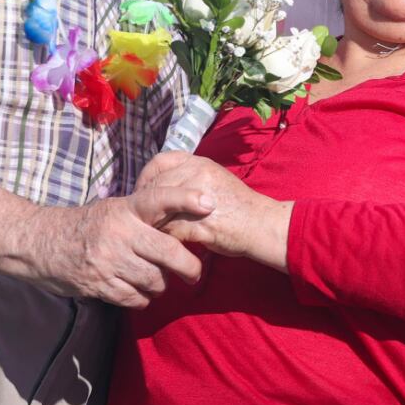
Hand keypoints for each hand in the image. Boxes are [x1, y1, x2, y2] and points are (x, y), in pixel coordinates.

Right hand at [8, 184, 213, 307]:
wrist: (40, 243)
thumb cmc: (85, 224)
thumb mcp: (111, 209)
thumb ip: (141, 215)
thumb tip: (181, 218)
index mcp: (124, 209)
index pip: (159, 198)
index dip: (185, 198)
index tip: (209, 202)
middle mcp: (119, 232)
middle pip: (168, 251)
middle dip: (188, 266)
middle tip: (195, 273)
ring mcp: (109, 260)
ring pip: (154, 280)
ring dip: (161, 285)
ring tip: (157, 281)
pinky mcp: (99, 284)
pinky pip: (135, 298)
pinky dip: (142, 299)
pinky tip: (138, 292)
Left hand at [140, 152, 291, 269]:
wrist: (261, 224)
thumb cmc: (237, 205)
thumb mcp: (214, 179)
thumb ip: (189, 177)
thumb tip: (159, 185)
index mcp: (200, 163)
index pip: (160, 161)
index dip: (147, 177)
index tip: (143, 192)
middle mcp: (197, 175)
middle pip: (156, 187)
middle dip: (146, 204)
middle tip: (143, 218)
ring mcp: (198, 198)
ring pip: (160, 209)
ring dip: (154, 223)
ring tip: (152, 232)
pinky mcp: (199, 223)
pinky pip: (170, 230)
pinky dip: (165, 238)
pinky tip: (166, 244)